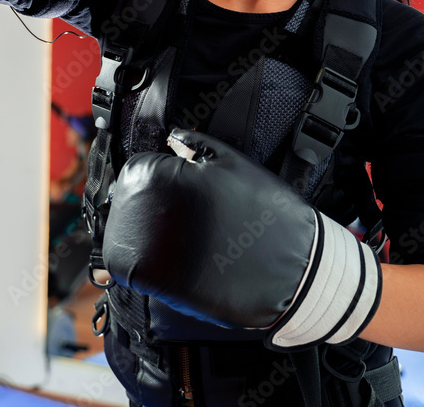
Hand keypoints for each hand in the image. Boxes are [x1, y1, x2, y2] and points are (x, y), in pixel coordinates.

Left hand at [102, 128, 381, 350]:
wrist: (299, 270)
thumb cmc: (271, 215)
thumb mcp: (236, 165)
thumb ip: (196, 146)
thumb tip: (168, 138)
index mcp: (176, 179)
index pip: (134, 172)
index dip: (148, 178)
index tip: (164, 187)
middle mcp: (162, 214)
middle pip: (124, 205)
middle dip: (140, 207)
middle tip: (167, 214)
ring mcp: (161, 251)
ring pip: (124, 239)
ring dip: (138, 237)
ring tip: (169, 239)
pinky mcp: (165, 286)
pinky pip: (133, 274)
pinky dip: (141, 268)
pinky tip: (166, 262)